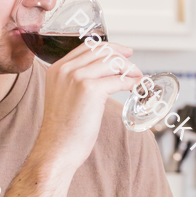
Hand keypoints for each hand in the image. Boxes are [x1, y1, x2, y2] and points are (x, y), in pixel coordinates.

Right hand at [36, 42, 143, 172]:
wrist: (57, 149)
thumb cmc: (64, 130)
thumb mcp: (65, 96)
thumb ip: (77, 81)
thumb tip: (105, 73)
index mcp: (57, 69)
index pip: (88, 47)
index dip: (110, 47)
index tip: (125, 52)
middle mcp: (65, 69)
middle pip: (102, 51)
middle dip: (123, 57)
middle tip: (135, 68)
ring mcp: (77, 78)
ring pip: (112, 62)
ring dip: (130, 69)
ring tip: (138, 79)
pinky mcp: (90, 90)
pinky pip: (119, 80)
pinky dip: (132, 82)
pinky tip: (137, 87)